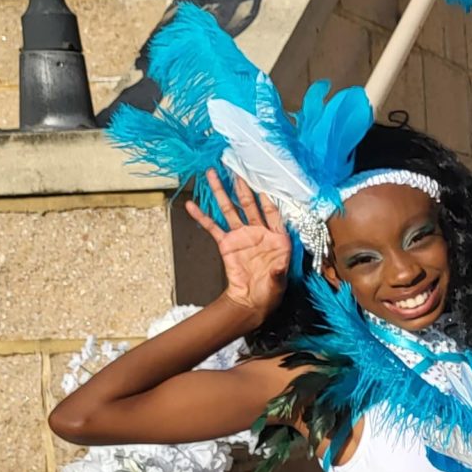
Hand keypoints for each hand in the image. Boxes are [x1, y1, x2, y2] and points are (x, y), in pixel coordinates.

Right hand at [184, 169, 290, 322]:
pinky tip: (192, 205)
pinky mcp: (226, 244)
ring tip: (212, 175)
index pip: (272, 214)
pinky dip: (202, 216)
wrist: (253, 302)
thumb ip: (278, 273)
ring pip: (230, 209)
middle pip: (249, 205)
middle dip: (242, 187)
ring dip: (221, 192)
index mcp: (277, 239)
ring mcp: (241, 236)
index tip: (261, 186)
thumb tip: (278, 268)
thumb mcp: (279, 282)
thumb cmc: (271, 291)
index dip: (267, 200)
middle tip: (235, 169)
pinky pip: (213, 227)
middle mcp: (259, 233)